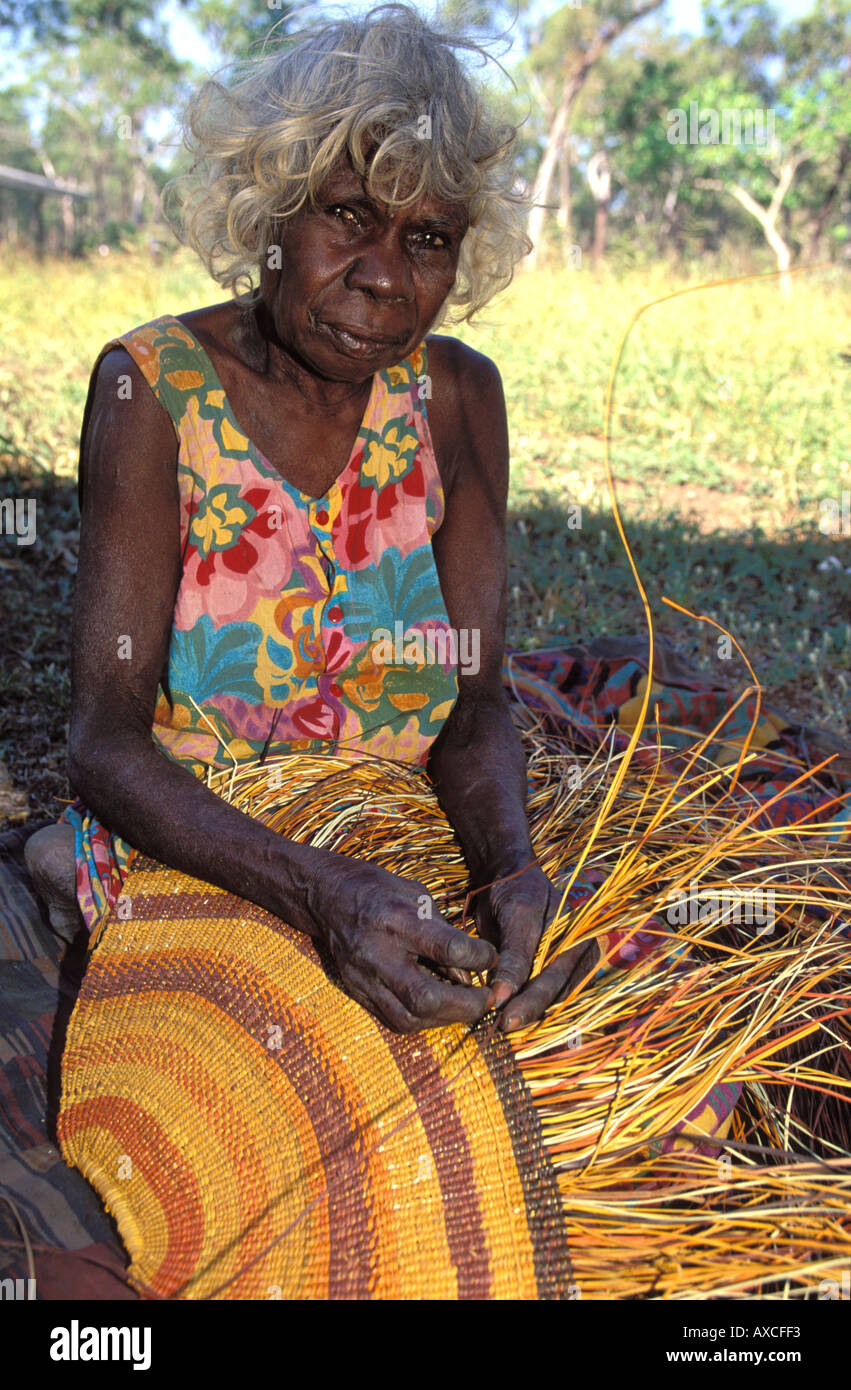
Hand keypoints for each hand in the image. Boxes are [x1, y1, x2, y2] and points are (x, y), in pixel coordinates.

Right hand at [300, 854, 496, 1033]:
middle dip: (465, 1006)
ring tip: (467, 1007)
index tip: (491, 956)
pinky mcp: (356, 993)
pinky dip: (424, 1020)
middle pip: (425, 997)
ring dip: (446, 1019)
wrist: (328, 897)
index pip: (447, 948)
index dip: (480, 957)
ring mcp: (363, 978)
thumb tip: (471, 975)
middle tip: (487, 999)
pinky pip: (394, 1020)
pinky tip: (441, 1009)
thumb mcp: (418, 896)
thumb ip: (446, 934)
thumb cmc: (380, 890)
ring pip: (409, 1018)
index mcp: (395, 919)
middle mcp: (376, 953)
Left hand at [472, 862, 599, 1032]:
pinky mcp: (554, 972)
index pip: (556, 976)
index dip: (530, 999)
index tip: (505, 1016)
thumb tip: (503, 996)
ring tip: (500, 1026)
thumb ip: (514, 956)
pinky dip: (526, 1007)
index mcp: (579, 936)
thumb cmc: (514, 890)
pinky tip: (507, 1016)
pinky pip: (545, 996)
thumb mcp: (516, 916)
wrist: (510, 876)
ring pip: (551, 999)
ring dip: (527, 1014)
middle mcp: (579, 954)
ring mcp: (568, 965)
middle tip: (501, 1026)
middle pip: (556, 993)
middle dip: (528, 1011)